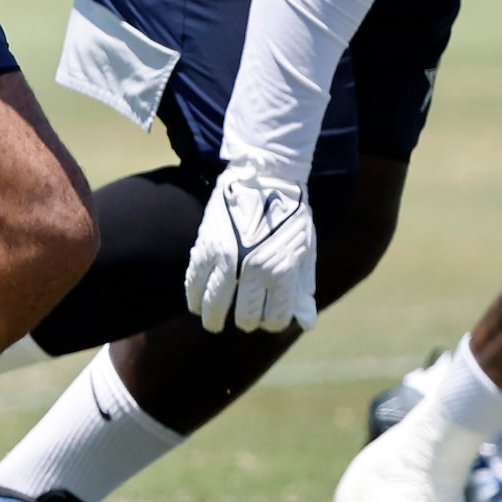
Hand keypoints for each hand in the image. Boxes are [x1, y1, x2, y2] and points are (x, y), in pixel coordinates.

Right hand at [184, 161, 317, 331]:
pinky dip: (193, 297)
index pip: (274, 318)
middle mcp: (253, 269)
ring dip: (214, 318)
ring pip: (214, 303)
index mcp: (281, 271)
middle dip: (246, 322)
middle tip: (244, 320)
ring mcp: (226, 258)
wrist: (266, 177)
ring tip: (213, 322)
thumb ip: (303, 288)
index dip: (272, 323)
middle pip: (245, 316)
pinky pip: (194, 281)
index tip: (268, 319)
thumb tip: (307, 323)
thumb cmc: (291, 216)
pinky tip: (196, 304)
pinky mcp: (206, 246)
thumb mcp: (306, 252)